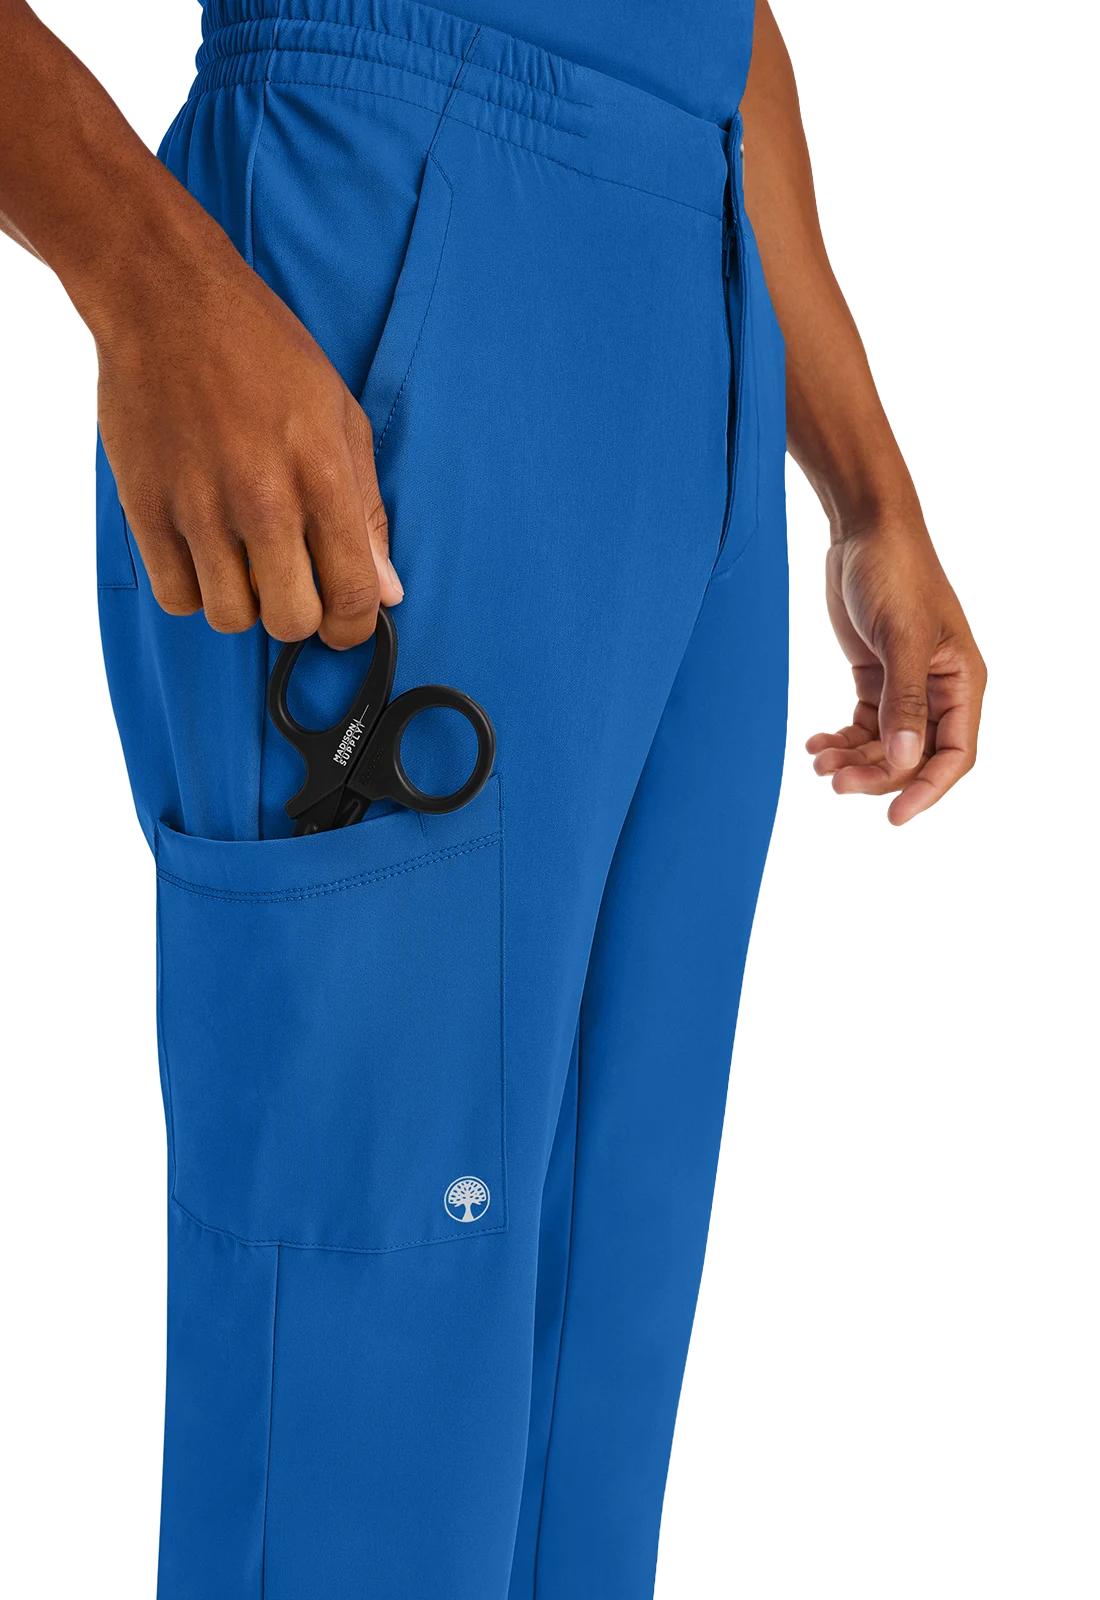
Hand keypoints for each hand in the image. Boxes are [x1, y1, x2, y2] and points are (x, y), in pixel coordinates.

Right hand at [94, 221, 402, 648]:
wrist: (167, 298)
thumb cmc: (263, 352)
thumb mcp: (341, 417)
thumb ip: (366, 511)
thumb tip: (386, 592)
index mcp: (321, 476)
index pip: (352, 594)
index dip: (354, 627)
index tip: (346, 625)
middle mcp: (261, 499)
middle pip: (290, 621)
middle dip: (300, 618)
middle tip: (295, 591)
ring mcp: (197, 507)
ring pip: (229, 618)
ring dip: (244, 605)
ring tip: (245, 566)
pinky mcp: (145, 507)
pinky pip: (175, 597)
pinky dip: (194, 591)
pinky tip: (205, 556)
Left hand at [805, 513, 987, 825]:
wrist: (865, 532)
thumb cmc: (894, 573)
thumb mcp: (900, 638)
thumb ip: (903, 701)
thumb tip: (906, 758)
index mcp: (961, 682)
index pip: (953, 754)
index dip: (926, 789)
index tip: (893, 815)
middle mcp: (938, 690)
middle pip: (913, 756)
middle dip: (875, 773)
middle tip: (834, 781)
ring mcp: (905, 686)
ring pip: (885, 744)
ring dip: (854, 759)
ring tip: (820, 763)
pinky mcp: (876, 678)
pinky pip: (864, 725)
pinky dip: (842, 739)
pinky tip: (817, 745)